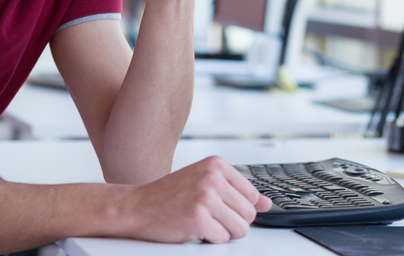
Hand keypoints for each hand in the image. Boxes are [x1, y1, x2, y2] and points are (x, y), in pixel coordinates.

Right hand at [118, 156, 272, 242]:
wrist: (137, 206)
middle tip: (207, 216)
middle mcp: (213, 177)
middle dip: (231, 222)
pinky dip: (209, 239)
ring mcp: (206, 197)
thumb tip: (267, 204)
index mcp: (216, 165)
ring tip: (201, 222)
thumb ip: (237, 191)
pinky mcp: (199, 218)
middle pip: (249, 214)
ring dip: (222, 232)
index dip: (238, 208)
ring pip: (240, 229)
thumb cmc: (168, 196)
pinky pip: (222, 239)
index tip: (221, 208)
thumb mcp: (203, 182)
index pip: (252, 195)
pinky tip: (192, 228)